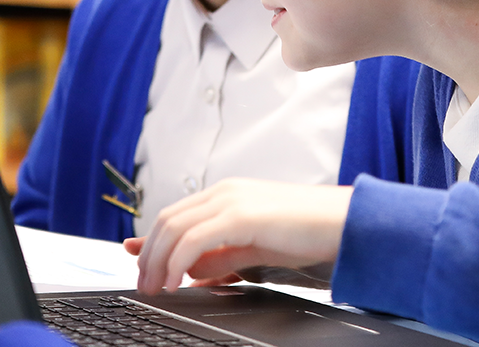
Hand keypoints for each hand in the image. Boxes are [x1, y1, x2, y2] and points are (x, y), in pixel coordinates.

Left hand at [126, 179, 352, 294]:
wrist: (344, 223)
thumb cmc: (306, 234)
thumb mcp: (254, 248)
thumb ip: (222, 257)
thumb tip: (192, 272)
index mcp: (227, 194)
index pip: (176, 213)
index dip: (150, 237)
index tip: (134, 258)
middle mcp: (224, 191)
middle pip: (168, 220)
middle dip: (148, 254)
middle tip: (144, 283)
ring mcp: (231, 200)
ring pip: (174, 228)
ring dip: (158, 260)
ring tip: (155, 286)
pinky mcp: (241, 215)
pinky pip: (194, 239)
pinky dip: (177, 261)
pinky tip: (176, 281)